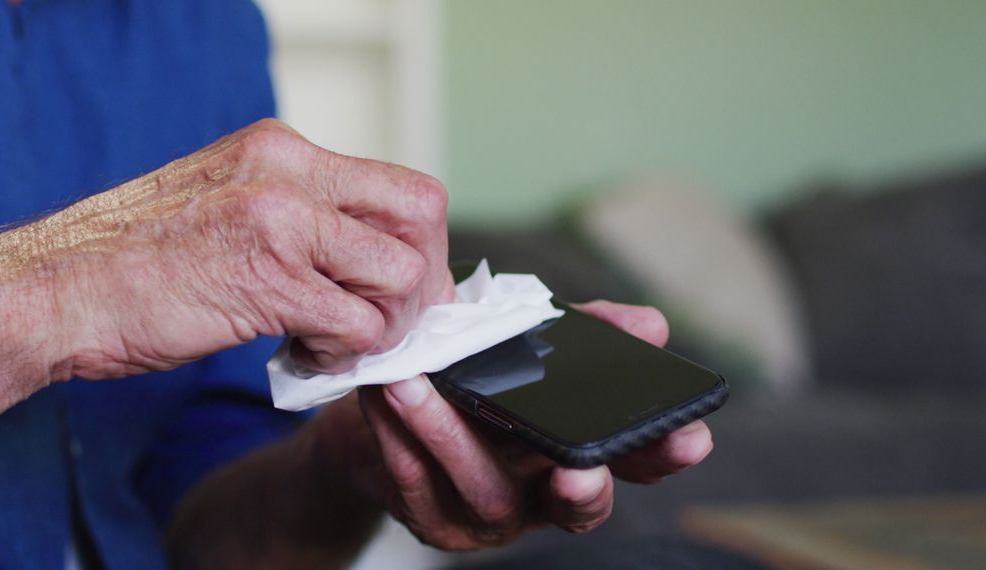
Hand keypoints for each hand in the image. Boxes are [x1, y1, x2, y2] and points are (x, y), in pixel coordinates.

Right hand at [41, 119, 450, 379]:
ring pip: (399, 277)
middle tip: (384, 320)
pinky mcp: (267, 282)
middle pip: (421, 218)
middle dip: (419, 283)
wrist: (54, 290)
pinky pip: (357, 327)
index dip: (419, 245)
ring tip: (333, 340)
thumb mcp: (227, 202)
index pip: (403, 186)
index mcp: (282, 151)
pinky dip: (345, 354)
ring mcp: (281, 224)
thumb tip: (367, 255)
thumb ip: (300, 216)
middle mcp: (289, 174)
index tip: (400, 286)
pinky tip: (304, 353)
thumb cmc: (135, 259)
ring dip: (382, 325)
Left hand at [313, 301, 713, 550]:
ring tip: (418, 382)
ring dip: (450, 435)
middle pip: (576, 504)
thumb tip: (652, 325)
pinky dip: (399, 436)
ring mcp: (487, 518)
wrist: (387, 415)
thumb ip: (585, 337)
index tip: (690, 437)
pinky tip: (384, 395)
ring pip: (485, 490)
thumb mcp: (530, 352)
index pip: (634, 466)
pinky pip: (417, 483)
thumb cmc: (472, 383)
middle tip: (578, 469)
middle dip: (583, 489)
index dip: (663, 456)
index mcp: (574, 457)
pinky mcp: (432, 521)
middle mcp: (540, 497)